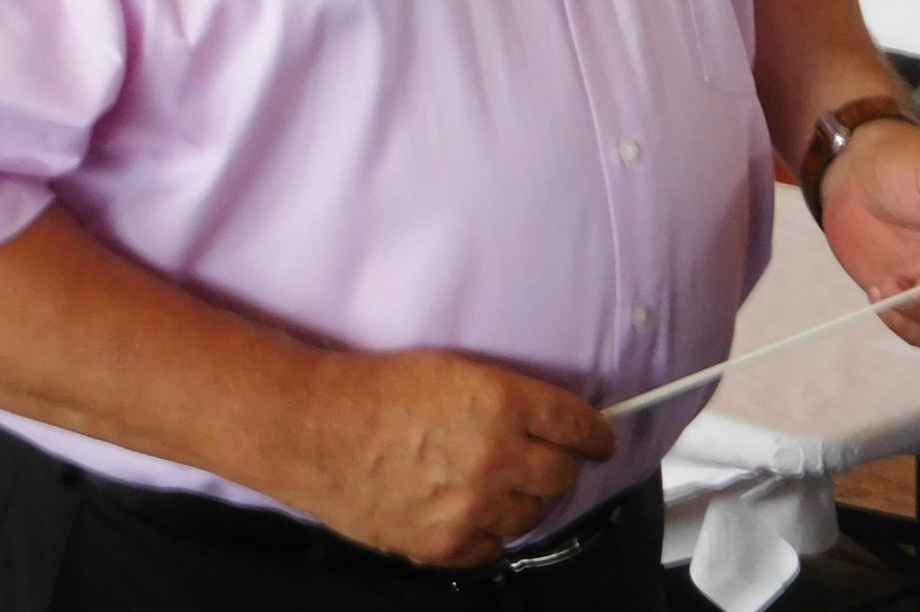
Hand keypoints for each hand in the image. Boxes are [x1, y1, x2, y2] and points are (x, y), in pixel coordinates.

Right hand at [282, 347, 616, 568]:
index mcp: (504, 403)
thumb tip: (549, 419)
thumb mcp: (459, 371)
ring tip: (511, 489)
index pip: (578, 425)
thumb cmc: (379, 392)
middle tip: (553, 463)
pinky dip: (492, 533)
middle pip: (562, 475)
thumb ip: (511, 399)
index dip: (596, 435)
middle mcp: (496, 457)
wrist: (319, 429)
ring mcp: (471, 505)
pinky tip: (479, 515)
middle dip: (564, 467)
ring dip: (530, 501)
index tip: (600, 441)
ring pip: (533, 515)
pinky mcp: (443, 543)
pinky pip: (492, 548)